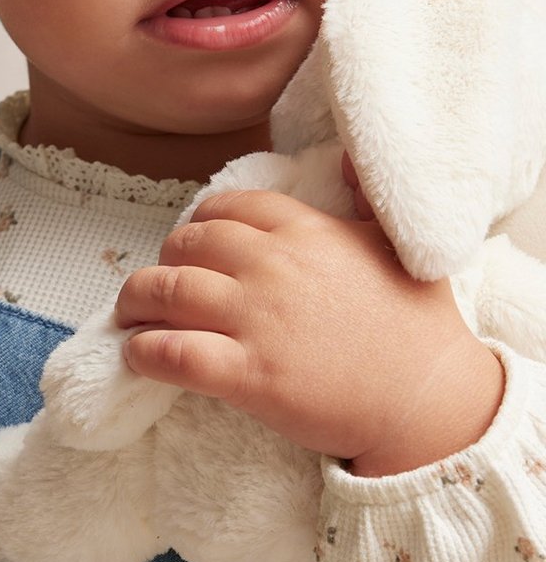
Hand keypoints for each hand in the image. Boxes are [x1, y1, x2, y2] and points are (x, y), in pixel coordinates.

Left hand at [116, 158, 504, 474]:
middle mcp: (274, 266)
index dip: (200, 224)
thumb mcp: (399, 245)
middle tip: (161, 285)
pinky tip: (139, 355)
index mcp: (306, 231)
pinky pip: (171, 353)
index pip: (226, 208)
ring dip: (136, 301)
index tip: (195, 245)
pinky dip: (143, 352)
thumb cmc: (419, 328)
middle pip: (187, 243)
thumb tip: (344, 161)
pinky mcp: (248, 375)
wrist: (429, 400)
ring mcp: (257, 320)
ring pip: (165, 291)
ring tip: (133, 316)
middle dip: (165, 260)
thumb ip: (365, 200)